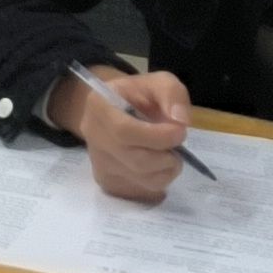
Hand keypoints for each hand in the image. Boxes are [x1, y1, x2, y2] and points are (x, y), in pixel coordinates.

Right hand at [51, 67, 193, 203]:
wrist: (117, 112)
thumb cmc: (138, 96)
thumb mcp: (158, 82)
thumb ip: (172, 94)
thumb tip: (180, 122)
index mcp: (99, 106)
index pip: (125, 131)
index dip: (158, 137)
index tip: (180, 131)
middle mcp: (92, 137)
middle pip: (136, 160)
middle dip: (167, 155)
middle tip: (177, 145)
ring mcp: (98, 163)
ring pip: (142, 179)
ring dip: (167, 169)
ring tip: (168, 153)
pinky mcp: (108, 182)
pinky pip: (142, 191)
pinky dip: (159, 180)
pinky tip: (158, 164)